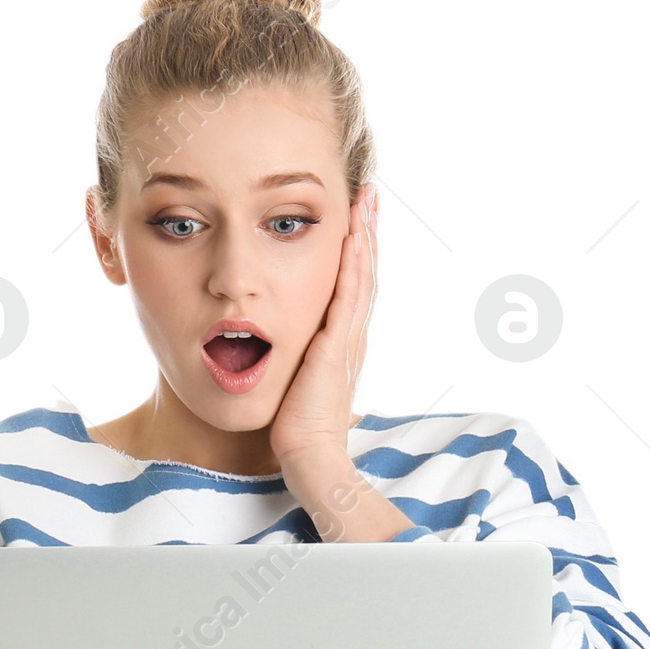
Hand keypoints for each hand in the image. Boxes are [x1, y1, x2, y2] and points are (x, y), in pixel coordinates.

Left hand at [267, 184, 378, 470]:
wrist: (309, 454)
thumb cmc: (297, 428)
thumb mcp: (297, 383)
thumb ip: (298, 362)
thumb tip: (280, 352)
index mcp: (342, 343)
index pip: (353, 286)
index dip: (356, 252)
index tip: (356, 219)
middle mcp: (351, 336)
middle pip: (364, 272)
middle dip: (366, 231)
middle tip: (369, 194)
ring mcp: (348, 339)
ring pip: (362, 275)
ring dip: (364, 235)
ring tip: (366, 200)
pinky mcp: (337, 345)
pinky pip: (349, 294)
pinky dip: (353, 263)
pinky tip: (352, 235)